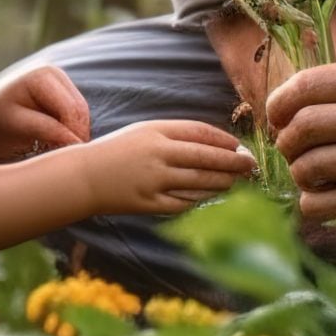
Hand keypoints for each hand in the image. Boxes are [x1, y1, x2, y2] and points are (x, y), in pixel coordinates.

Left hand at [0, 65, 91, 160]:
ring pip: (82, 113)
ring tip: (56, 151)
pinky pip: (77, 115)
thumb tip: (75, 141)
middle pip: (80, 110)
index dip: (73, 134)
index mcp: (43, 76)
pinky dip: (71, 130)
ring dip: (75, 134)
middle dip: (76, 135)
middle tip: (63, 158)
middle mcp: (56, 73)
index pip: (70, 109)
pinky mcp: (64, 92)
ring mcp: (62, 81)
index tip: (65, 157)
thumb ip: (46, 129)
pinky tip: (57, 142)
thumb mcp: (17, 125)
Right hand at [76, 120, 258, 214]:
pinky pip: (185, 201)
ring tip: (236, 180)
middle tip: (250, 165)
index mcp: (156, 132)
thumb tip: (215, 144)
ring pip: (200, 182)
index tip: (238, 146)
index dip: (224, 140)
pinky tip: (213, 195)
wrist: (85, 177)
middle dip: (233, 162)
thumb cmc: (118, 151)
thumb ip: (176, 134)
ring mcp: (154, 181)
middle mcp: (157, 155)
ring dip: (222, 181)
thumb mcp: (144, 131)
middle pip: (206, 158)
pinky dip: (202, 198)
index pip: (200, 133)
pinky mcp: (150, 203)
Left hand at [266, 60, 335, 221]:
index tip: (277, 120)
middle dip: (285, 144)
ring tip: (309, 177)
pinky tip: (320, 201)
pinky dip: (313, 205)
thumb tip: (282, 111)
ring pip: (314, 166)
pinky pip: (334, 203)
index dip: (278, 105)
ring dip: (299, 176)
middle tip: (293, 152)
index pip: (307, 84)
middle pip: (304, 125)